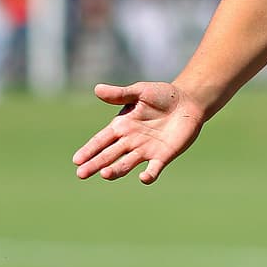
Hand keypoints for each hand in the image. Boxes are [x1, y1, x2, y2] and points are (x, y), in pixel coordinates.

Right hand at [72, 82, 205, 184]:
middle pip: (109, 155)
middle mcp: (130, 141)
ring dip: (116, 170)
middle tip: (81, 174)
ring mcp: (146, 150)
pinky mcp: (163, 156)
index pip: (101, 141)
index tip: (77, 160)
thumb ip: (120, 94)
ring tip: (105, 174)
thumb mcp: (140, 92)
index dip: (89, 150)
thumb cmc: (162, 96)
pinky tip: (144, 178)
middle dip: (95, 164)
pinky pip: (154, 169)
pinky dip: (149, 175)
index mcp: (122, 126)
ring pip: (126, 164)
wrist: (189, 102)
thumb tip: (97, 89)